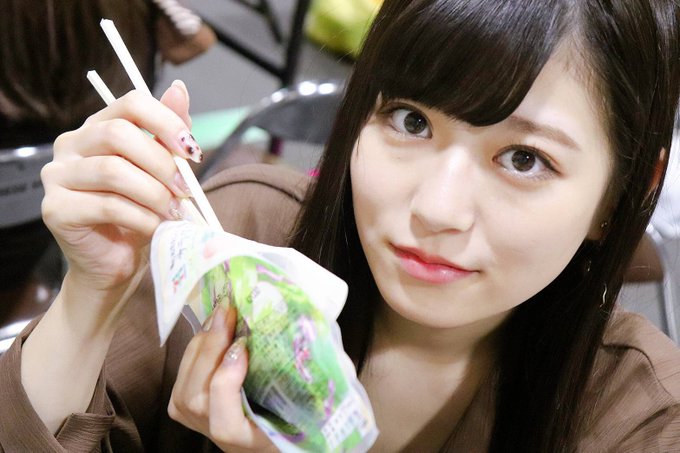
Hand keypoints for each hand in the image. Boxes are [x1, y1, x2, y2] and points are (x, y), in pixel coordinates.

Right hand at [40, 81, 198, 303]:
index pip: (130, 103)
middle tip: (186, 190)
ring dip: (154, 194)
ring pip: (113, 171)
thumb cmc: (139, 213)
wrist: (115, 263)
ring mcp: (57, 176)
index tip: (192, 151)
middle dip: (162, 164)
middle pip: (119, 135)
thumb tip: (180, 89)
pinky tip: (155, 227)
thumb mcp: (161, 172)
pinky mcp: (55, 209)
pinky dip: (141, 217)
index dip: (165, 122)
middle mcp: (70, 145)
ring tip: (174, 212)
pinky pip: (107, 206)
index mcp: (96, 128)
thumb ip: (168, 133)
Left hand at [168, 306, 276, 451]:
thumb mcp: (291, 407)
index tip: (244, 345)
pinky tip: (213, 328)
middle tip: (230, 311)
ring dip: (203, 340)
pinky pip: (183, 370)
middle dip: (212, 345)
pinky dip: (197, 344)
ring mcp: (190, 418)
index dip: (227, 379)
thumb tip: (283, 336)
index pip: (224, 421)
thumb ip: (287, 384)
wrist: (255, 440)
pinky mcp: (180, 404)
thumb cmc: (281, 420)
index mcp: (241, 439)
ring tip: (222, 314)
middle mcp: (210, 433)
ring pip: (187, 377)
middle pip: (199, 391)